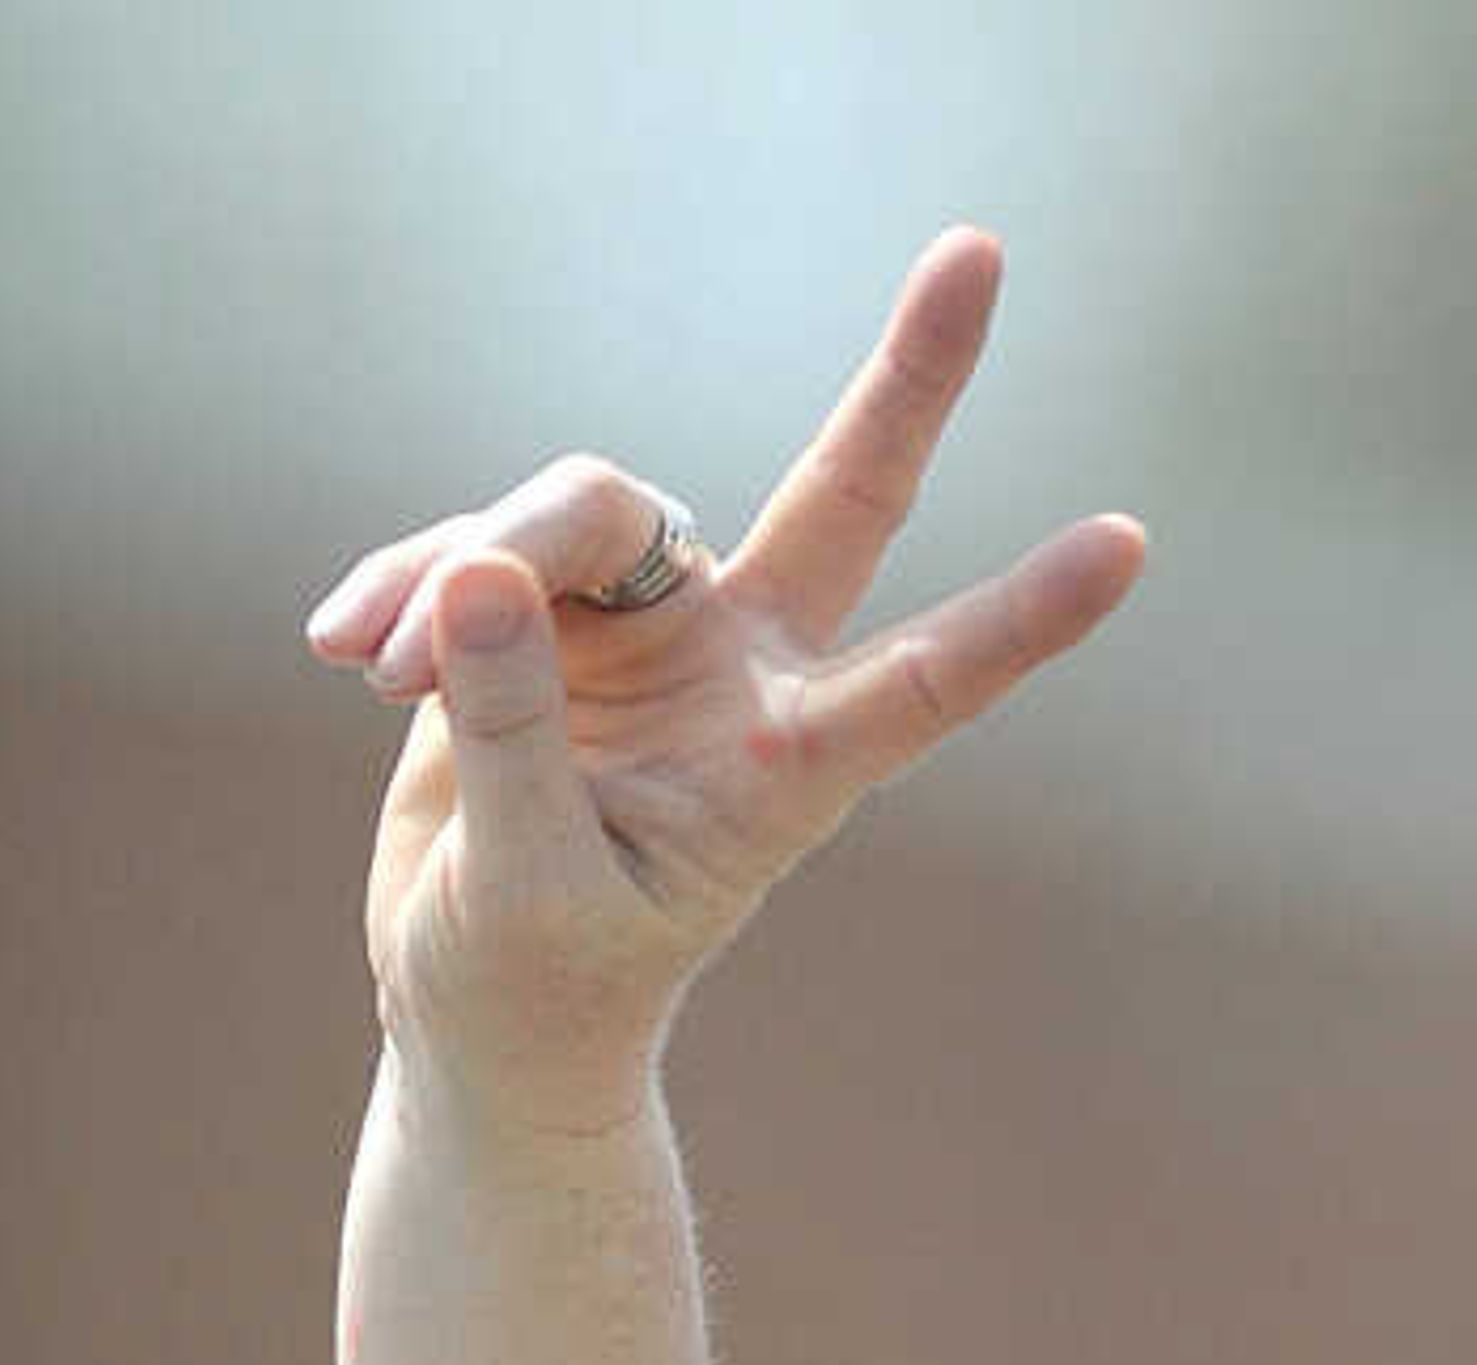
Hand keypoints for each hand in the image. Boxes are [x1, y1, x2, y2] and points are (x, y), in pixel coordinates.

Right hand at [307, 229, 1142, 1138]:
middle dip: (911, 381)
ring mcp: (652, 624)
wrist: (473, 1002)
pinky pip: (478, 541)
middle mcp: (741, 672)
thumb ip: (509, 741)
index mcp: (783, 772)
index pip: (925, 683)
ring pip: (584, 508)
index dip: (1022, 619)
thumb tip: (485, 574)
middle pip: (840, 496)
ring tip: (383, 673)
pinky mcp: (548, 600)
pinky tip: (346, 653)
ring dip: (466, 569)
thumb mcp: (522, 888)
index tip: (1129, 547)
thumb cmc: (532, 979)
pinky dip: (406, 587)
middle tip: (982, 251)